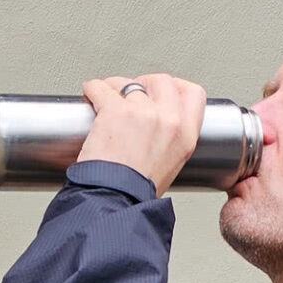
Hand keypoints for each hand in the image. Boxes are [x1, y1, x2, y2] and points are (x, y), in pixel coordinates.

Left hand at [76, 73, 207, 193]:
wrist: (115, 201)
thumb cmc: (135, 193)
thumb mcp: (170, 166)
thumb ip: (168, 139)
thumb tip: (156, 125)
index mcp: (186, 135)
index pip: (193, 94)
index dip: (176, 86)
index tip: (161, 89)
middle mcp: (169, 120)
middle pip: (162, 80)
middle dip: (145, 83)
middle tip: (131, 93)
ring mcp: (143, 113)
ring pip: (129, 83)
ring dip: (115, 87)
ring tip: (106, 99)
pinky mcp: (115, 111)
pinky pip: (101, 87)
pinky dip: (92, 89)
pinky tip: (90, 95)